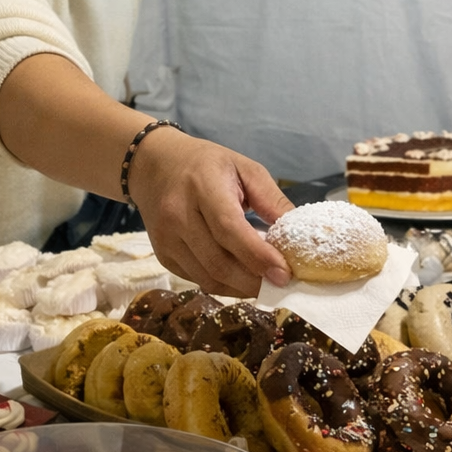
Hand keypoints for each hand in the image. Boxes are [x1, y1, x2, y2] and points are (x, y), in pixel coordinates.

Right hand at [128, 128, 293, 296]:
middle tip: (282, 283)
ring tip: (265, 283)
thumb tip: (298, 235)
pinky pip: (198, 280)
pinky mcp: (163, 256)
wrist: (154, 165)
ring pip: (208, 278)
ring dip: (241, 287)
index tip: (284, 272)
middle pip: (219, 262)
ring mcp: (166, 239)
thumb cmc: (205, 164)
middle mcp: (178, 215)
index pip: (229, 229)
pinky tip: (242, 277)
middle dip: (254, 280)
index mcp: (202, 186)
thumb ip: (272, 200)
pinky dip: (225, 285)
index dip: (258, 256)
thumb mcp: (244, 168)